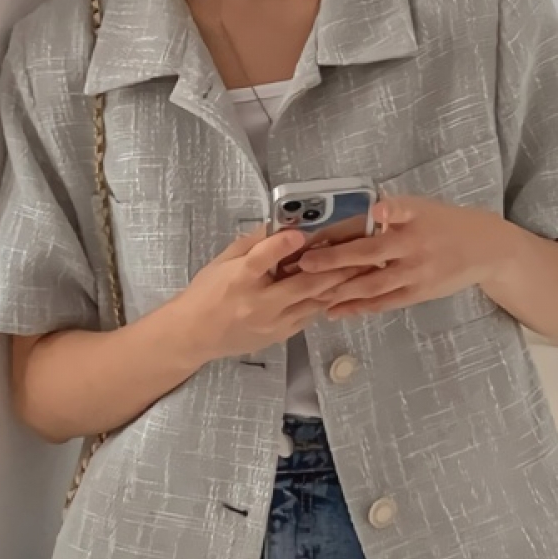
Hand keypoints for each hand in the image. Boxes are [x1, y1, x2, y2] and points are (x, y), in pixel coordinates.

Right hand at [170, 227, 362, 362]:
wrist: (195, 336)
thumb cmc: (207, 293)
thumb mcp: (222, 262)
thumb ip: (252, 244)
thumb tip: (280, 222)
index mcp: (238, 280)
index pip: (261, 260)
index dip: (282, 245)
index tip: (301, 232)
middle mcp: (258, 303)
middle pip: (302, 284)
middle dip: (333, 266)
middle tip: (358, 249)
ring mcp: (273, 322)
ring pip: (314, 301)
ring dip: (339, 283)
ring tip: (362, 266)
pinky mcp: (282, 334)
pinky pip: (310, 314)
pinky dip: (326, 298)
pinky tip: (343, 286)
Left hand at [296, 196, 517, 318]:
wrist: (486, 249)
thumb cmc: (445, 223)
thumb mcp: (421, 206)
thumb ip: (391, 209)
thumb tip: (360, 209)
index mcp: (410, 220)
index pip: (374, 222)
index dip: (347, 230)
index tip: (321, 235)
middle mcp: (412, 247)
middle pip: (367, 256)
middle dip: (332, 262)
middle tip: (303, 265)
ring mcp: (415, 274)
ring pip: (372, 285)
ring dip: (340, 291)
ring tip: (311, 294)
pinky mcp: (417, 294)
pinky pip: (383, 303)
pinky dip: (358, 308)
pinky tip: (336, 311)